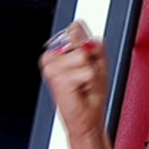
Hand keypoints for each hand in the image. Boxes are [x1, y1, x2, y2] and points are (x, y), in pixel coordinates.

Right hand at [38, 21, 108, 140]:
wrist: (87, 119)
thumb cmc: (90, 94)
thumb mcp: (98, 62)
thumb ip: (94, 43)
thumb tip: (82, 33)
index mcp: (56, 50)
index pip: (76, 28)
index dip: (90, 46)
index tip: (86, 63)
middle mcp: (50, 58)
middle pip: (81, 41)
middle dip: (91, 60)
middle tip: (86, 77)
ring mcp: (52, 68)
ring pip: (84, 56)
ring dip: (91, 72)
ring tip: (84, 83)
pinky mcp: (58, 78)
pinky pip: (87, 70)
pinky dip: (91, 80)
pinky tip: (81, 89)